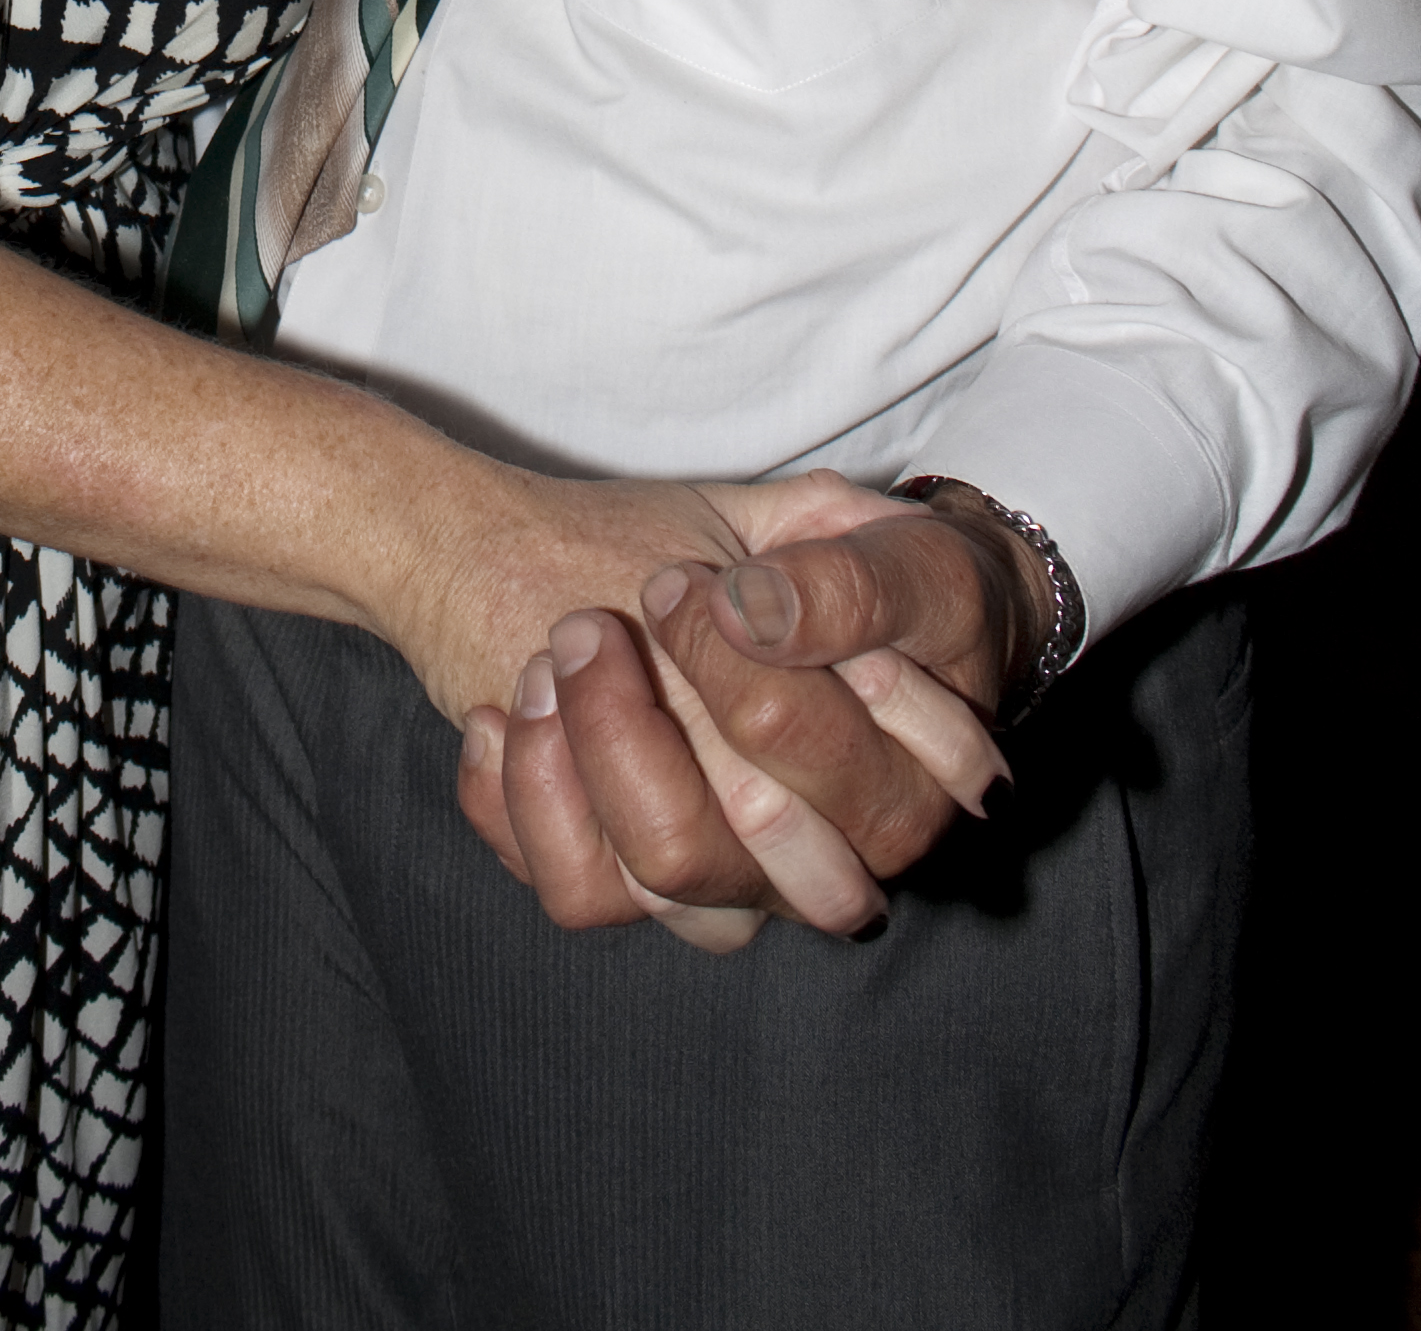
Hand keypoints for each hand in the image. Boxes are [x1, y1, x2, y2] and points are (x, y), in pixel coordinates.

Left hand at [455, 474, 1014, 944]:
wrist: (647, 571)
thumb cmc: (775, 554)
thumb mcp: (827, 527)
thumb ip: (849, 565)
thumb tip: (774, 615)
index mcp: (919, 770)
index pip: (884, 767)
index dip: (795, 675)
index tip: (725, 584)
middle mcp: (836, 853)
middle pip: (768, 829)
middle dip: (697, 701)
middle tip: (631, 602)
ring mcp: (732, 879)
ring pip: (670, 866)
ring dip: (599, 746)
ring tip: (557, 651)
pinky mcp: (630, 887)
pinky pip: (580, 893)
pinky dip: (523, 801)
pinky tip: (501, 713)